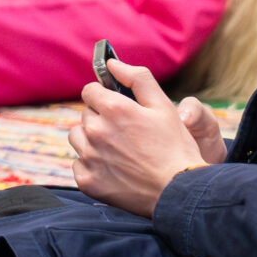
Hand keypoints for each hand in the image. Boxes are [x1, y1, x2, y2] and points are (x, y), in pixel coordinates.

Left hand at [68, 59, 216, 216]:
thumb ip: (137, 78)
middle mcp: (96, 131)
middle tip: (125, 132)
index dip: (103, 96)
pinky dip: (91, 165)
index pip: (89, 91)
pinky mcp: (88, 181)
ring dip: (92, 139)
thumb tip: (112, 64)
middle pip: (85, 115)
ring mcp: (90, 158)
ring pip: (78, 138)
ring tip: (117, 150)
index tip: (115, 105)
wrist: (178, 192)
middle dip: (101, 118)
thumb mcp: (163, 105)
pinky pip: (78, 164)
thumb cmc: (175, 147)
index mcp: (114, 109)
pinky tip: (113, 168)